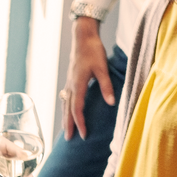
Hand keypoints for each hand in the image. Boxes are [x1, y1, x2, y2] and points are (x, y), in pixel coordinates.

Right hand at [62, 17, 112, 139]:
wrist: (82, 37)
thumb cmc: (93, 50)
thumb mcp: (103, 68)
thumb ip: (106, 86)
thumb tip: (111, 103)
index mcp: (78, 84)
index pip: (77, 109)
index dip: (80, 123)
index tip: (83, 135)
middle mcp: (70, 85)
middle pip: (67, 110)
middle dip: (68, 125)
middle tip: (68, 139)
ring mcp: (68, 83)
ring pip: (65, 105)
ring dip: (65, 118)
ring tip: (66, 129)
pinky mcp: (70, 79)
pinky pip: (66, 98)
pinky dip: (66, 108)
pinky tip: (68, 111)